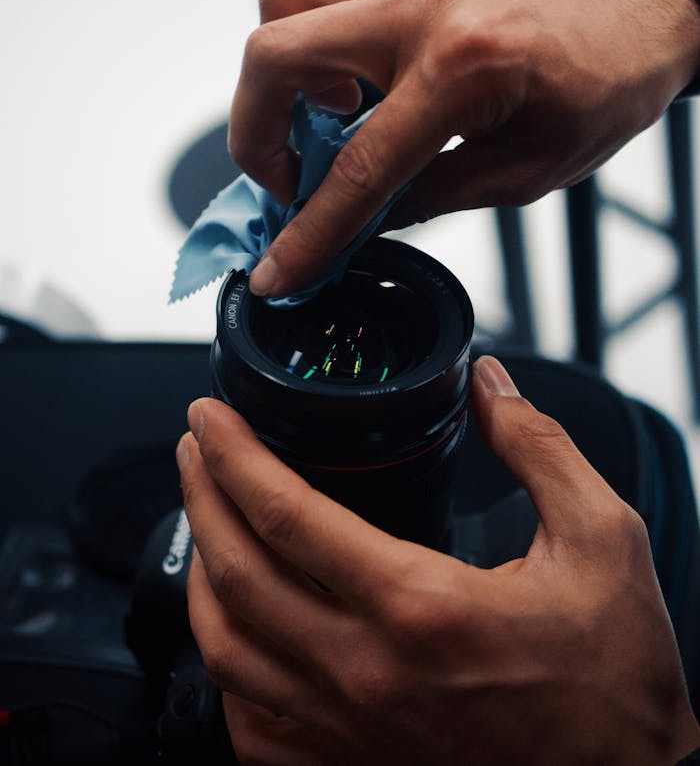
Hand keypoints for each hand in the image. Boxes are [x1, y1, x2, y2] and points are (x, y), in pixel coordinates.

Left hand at [178, 356, 698, 764]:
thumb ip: (538, 448)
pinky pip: (251, 726)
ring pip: (227, 651)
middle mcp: (367, 674)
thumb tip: (489, 386)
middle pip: (237, 573)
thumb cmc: (614, 679)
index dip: (234, 454)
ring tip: (203, 521)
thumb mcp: (601, 540)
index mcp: (420, 606)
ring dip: (200, 576)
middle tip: (194, 448)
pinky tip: (236, 630)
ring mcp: (349, 733)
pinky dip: (228, 669)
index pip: (287, 513)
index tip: (210, 416)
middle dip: (201, 495)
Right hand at [226, 0, 699, 297]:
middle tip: (289, 180)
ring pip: (282, 0)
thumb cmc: (605, 84)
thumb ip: (434, 195)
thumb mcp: (526, 170)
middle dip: (257, 137)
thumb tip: (366, 221)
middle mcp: (421, 11)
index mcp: (462, 71)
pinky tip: (339, 74)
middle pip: (277, 57)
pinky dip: (303, 31)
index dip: (309, 233)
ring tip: (320, 118)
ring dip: (275, 74)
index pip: (359, 169)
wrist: (639, 11)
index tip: (277, 271)